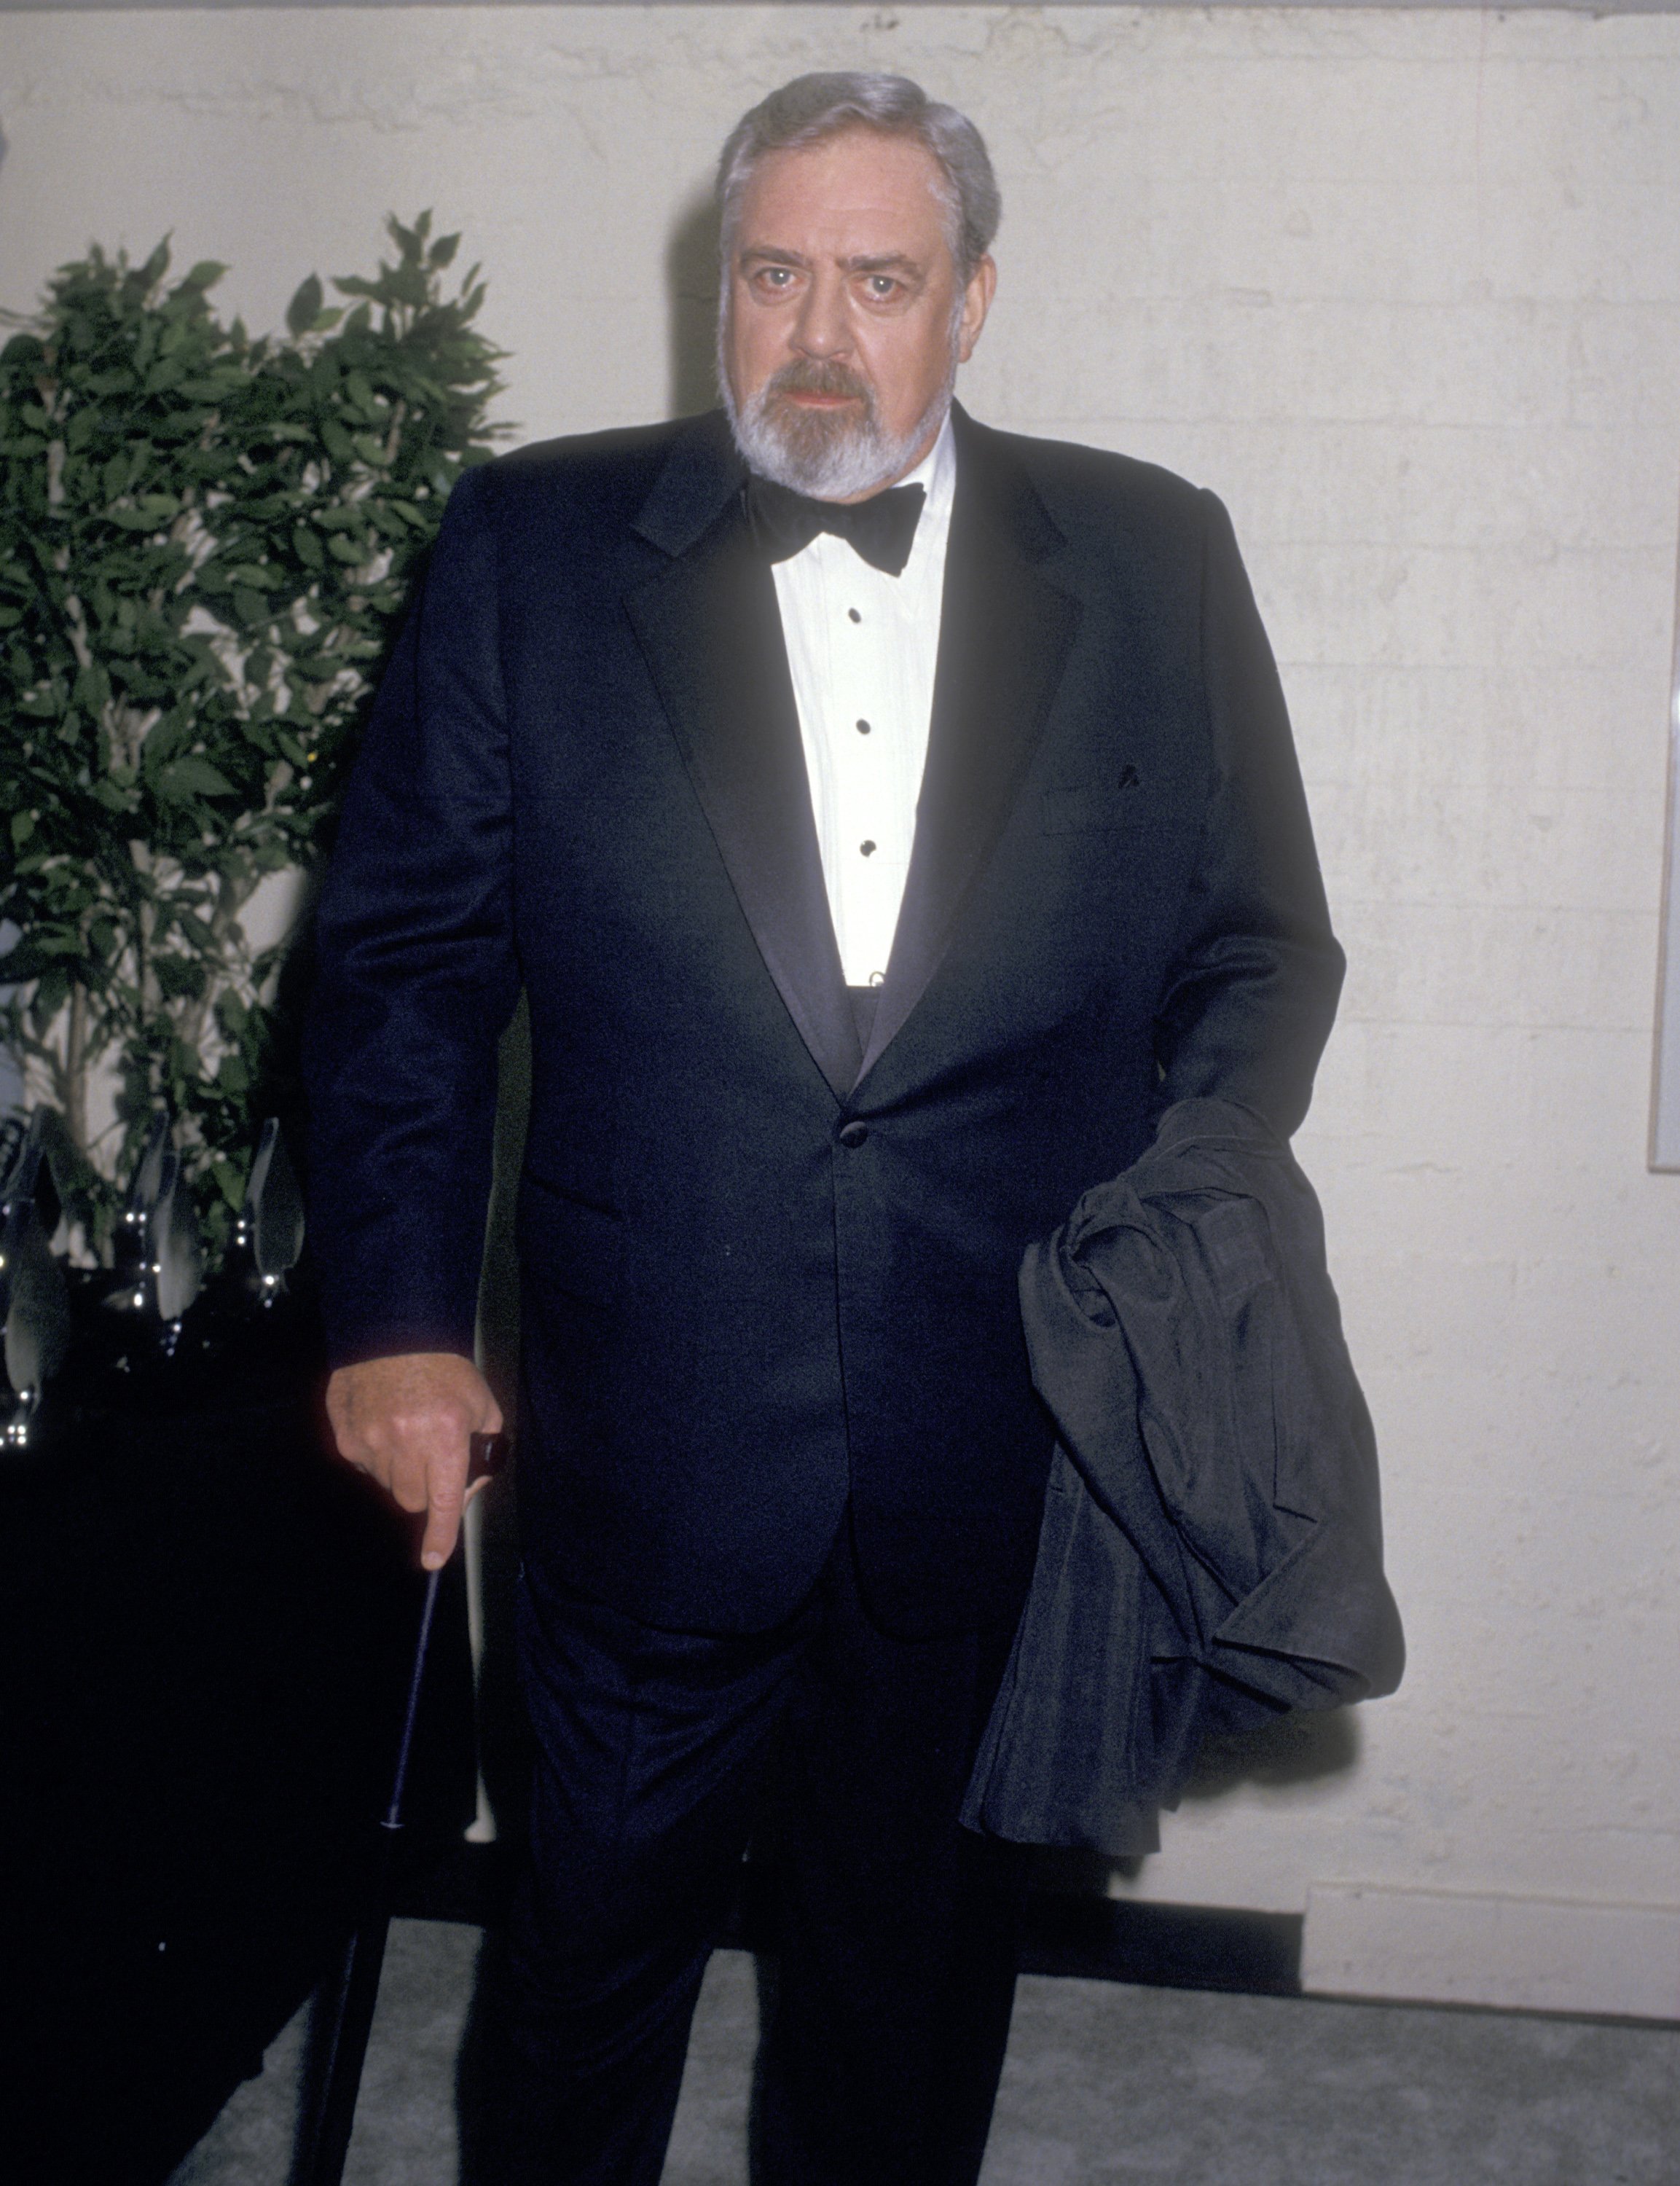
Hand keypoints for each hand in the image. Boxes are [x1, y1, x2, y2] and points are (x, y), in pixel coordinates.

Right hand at [326, 1352, 503, 1569]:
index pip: (444, 1500)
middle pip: (412, 1499)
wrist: (395, 1333)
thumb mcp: (482, 1404)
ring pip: (386, 1484)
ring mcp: (371, 1440)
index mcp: (446, 1435)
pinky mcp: (346, 1436)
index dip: (440, 1534)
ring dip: (399, 1470)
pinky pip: (363, 1465)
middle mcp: (406, 1441)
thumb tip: (467, 1489)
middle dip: (424, 1489)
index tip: (433, 1559)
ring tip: (406, 1430)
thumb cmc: (445, 1370)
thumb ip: (484, 1449)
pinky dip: (375, 1454)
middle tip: (429, 1460)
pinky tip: (383, 1423)